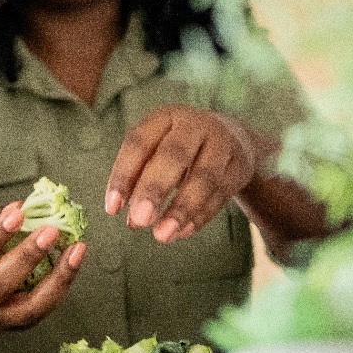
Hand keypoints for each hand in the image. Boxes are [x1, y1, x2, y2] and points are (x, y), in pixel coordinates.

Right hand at [0, 203, 84, 345]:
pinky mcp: (20, 326)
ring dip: (57, 277)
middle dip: (27, 256)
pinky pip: (45, 309)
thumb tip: (18, 207)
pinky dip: (62, 285)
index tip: (18, 213)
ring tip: (76, 249)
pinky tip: (74, 261)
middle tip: (51, 230)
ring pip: (30, 306)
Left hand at [105, 105, 265, 242]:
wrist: (233, 136)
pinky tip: (183, 232)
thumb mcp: (158, 150)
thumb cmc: (180, 148)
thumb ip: (140, 181)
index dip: (124, 175)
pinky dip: (201, 215)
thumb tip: (131, 221)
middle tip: (140, 221)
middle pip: (174, 155)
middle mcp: (195, 124)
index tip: (112, 209)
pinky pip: (221, 193)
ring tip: (162, 235)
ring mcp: (223, 143)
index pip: (139, 142)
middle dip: (155, 189)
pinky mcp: (241, 165)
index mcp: (165, 117)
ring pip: (204, 177)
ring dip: (182, 209)